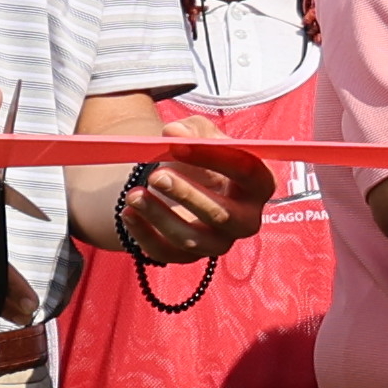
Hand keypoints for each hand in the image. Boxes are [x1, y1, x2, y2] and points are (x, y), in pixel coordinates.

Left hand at [115, 137, 271, 264]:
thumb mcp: (202, 134)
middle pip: (222, 215)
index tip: (177, 144)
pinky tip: (128, 212)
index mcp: (259, 184)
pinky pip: (168, 253)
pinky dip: (144, 235)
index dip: (213, 157)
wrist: (187, 184)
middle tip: (156, 176)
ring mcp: (219, 243)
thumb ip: (192, 130)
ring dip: (160, 216)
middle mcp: (246, 219)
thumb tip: (174, 133)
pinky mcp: (190, 258)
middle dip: (187, 195)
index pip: (246, 171)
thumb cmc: (202, 157)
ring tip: (134, 194)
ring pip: (192, 239)